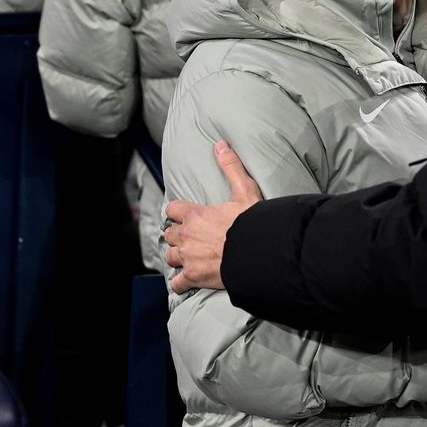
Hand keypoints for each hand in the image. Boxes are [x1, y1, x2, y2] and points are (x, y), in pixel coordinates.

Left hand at [163, 141, 262, 293]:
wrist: (257, 253)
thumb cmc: (252, 223)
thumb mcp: (245, 190)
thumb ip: (231, 167)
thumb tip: (220, 144)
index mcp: (195, 214)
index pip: (172, 210)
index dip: (177, 212)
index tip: (182, 215)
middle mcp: (186, 236)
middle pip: (169, 235)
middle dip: (176, 235)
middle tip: (188, 237)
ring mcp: (188, 258)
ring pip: (170, 256)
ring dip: (176, 256)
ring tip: (186, 257)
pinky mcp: (193, 277)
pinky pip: (177, 283)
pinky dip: (180, 282)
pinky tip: (187, 281)